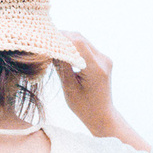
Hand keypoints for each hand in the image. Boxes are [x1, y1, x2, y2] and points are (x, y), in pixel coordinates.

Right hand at [54, 32, 149, 151]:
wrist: (102, 115)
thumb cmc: (84, 107)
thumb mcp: (69, 87)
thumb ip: (61, 66)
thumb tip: (51, 48)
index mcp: (96, 69)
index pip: (78, 43)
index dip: (61, 37)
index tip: (46, 38)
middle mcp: (103, 60)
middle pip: (81, 39)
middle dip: (63, 37)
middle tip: (46, 40)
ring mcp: (105, 59)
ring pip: (84, 41)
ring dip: (69, 41)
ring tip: (52, 44)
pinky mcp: (103, 60)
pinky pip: (87, 48)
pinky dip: (75, 47)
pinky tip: (63, 50)